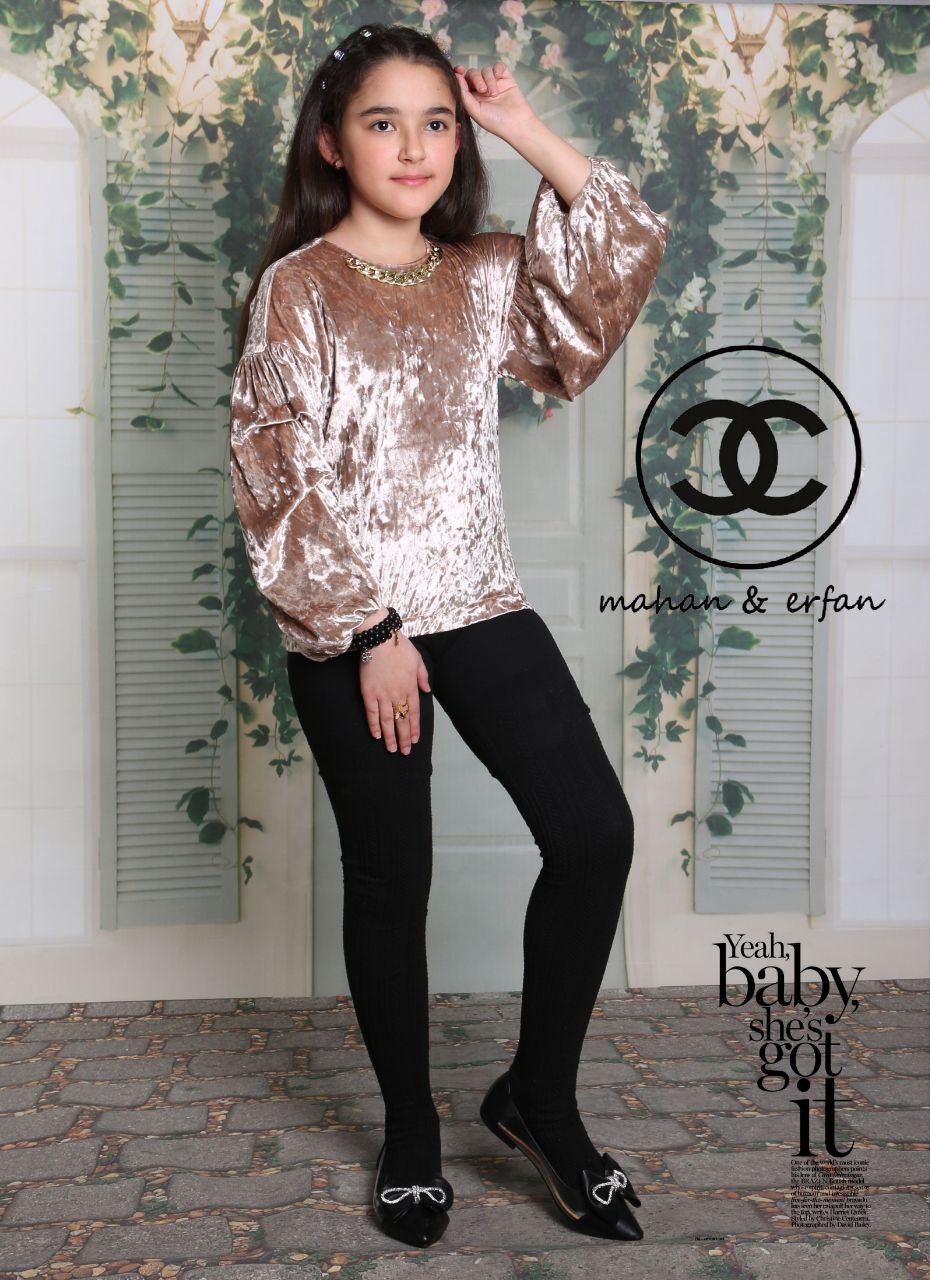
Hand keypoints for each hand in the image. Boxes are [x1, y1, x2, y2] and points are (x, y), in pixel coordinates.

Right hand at [359, 632, 430, 753]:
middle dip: (404, 738)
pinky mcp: (368, 692)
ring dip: (390, 736)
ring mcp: (382, 695)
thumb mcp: (418, 660)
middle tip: (405, 752)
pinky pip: (371, 713)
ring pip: (387, 720)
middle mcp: (397, 694)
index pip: (414, 713)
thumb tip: (428, 691)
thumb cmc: (400, 647)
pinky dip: (374, 725)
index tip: (415, 740)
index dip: (414, 728)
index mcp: (410, 687)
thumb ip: (423, 677)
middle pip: (402, 720)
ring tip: (392, 749)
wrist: (380, 638)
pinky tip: (377, 735)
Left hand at [452, 60, 536, 140]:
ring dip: (489, 80)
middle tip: (483, 91)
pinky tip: (499, 77)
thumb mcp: (475, 111)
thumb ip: (464, 95)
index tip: (459, 70)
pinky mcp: (506, 79)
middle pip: (473, 73)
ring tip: (494, 94)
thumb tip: (456, 77)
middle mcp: (482, 90)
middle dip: (476, 79)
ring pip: (486, 70)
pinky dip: (497, 69)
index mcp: (472, 98)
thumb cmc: (495, 122)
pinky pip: (499, 66)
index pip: (463, 81)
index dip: (459, 73)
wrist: (516, 124)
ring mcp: (494, 83)